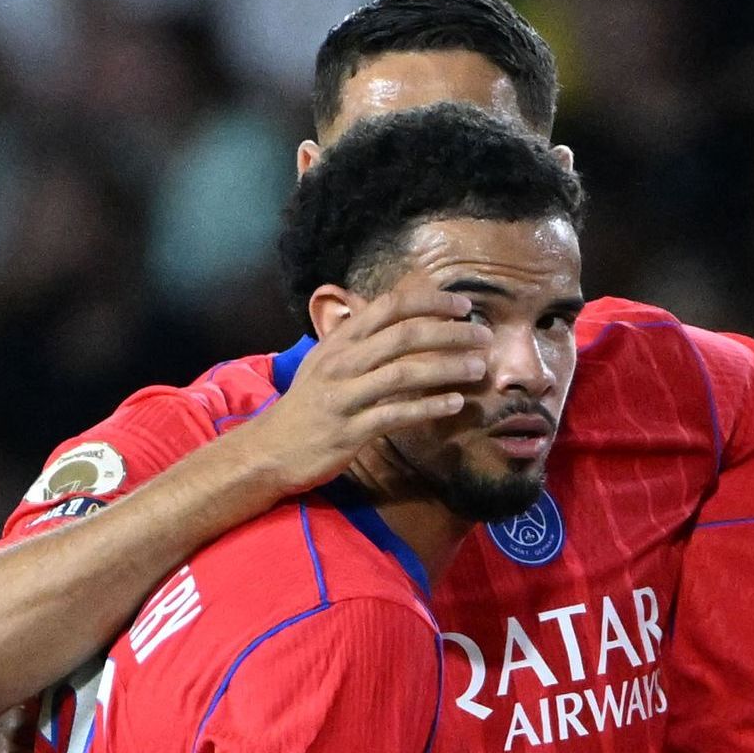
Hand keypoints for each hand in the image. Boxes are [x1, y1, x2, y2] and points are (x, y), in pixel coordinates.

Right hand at [237, 290, 490, 496]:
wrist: (269, 450)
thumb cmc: (306, 406)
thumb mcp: (324, 362)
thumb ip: (357, 339)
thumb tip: (387, 313)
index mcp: (339, 341)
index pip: (390, 307)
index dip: (431, 302)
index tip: (464, 307)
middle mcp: (341, 362)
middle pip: (404, 335)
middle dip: (450, 333)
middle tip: (484, 337)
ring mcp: (344, 396)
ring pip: (404, 373)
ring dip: (447, 368)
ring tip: (478, 369)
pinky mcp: (350, 430)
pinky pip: (396, 414)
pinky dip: (428, 407)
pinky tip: (454, 404)